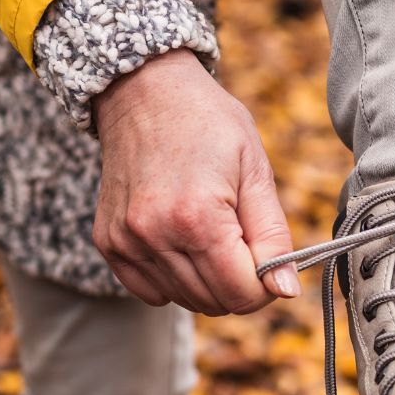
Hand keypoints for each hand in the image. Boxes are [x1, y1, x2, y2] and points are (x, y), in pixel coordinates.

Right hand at [92, 50, 298, 314]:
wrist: (144, 91)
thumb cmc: (208, 124)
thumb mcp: (255, 170)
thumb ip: (274, 237)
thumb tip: (286, 291)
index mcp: (198, 218)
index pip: (242, 294)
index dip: (266, 284)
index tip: (269, 257)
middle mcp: (154, 235)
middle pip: (214, 303)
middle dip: (239, 282)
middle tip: (242, 238)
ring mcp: (126, 242)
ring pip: (185, 300)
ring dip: (208, 281)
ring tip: (212, 231)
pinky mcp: (108, 243)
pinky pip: (151, 292)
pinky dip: (174, 279)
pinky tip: (182, 241)